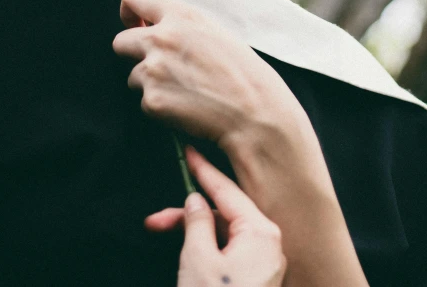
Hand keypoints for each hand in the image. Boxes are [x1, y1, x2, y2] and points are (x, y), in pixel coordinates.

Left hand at [113, 0, 297, 146]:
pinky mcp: (152, 101)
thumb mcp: (215, 31)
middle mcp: (162, 39)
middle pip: (120, 41)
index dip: (129, 11)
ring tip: (183, 89)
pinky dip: (159, 106)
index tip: (135, 23)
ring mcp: (154, 71)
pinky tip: (185, 106)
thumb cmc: (243, 72)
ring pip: (132, 75)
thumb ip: (182, 25)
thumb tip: (154, 26)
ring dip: (150, 82)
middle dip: (133, 53)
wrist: (254, 113)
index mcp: (181, 16)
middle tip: (157, 64)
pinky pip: (144, 101)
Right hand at [146, 146, 286, 286]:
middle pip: (225, 212)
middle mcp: (268, 243)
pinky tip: (183, 250)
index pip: (228, 190)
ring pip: (224, 232)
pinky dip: (205, 247)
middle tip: (157, 216)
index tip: (188, 152)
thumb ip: (197, 221)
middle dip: (189, 211)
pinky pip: (229, 250)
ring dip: (192, 232)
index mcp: (261, 231)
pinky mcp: (255, 280)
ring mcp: (264, 263)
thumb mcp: (198, 258)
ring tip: (159, 233)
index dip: (204, 170)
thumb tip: (195, 201)